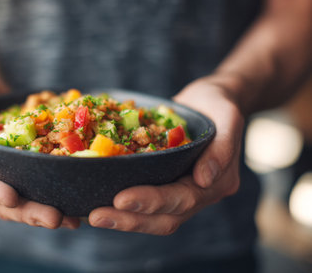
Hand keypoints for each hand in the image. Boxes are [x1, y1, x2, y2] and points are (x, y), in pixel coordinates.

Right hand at [0, 66, 79, 228]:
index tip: (11, 197)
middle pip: (5, 204)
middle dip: (29, 212)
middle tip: (55, 218)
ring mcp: (6, 175)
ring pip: (24, 202)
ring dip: (46, 211)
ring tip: (71, 219)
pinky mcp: (24, 168)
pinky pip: (39, 184)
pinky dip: (56, 194)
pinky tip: (77, 204)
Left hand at [89, 78, 242, 234]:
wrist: (208, 101)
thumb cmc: (218, 104)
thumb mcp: (227, 115)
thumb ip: (222, 147)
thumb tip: (204, 179)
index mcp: (217, 183)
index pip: (183, 199)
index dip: (152, 201)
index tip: (121, 199)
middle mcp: (198, 194)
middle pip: (165, 217)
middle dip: (130, 218)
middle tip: (96, 215)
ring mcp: (180, 191)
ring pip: (153, 217)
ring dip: (123, 219)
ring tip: (93, 215)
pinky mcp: (163, 184)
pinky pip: (143, 201)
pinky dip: (122, 208)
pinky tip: (97, 204)